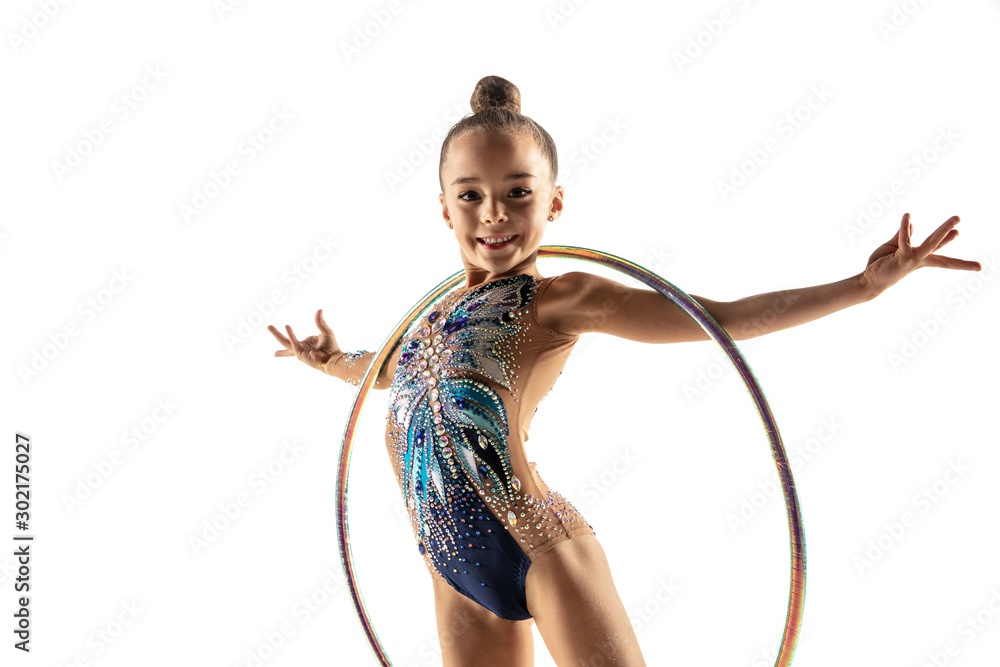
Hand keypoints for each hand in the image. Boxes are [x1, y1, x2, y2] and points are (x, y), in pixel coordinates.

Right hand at [267, 309, 340, 373]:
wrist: (333, 358)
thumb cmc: (332, 347)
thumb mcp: (326, 331)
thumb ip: (320, 322)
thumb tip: (319, 310)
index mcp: (306, 344)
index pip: (293, 341)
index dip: (287, 336)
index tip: (283, 330)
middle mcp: (301, 348)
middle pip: (285, 341)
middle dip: (276, 334)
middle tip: (268, 326)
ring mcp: (300, 352)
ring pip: (285, 343)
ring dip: (277, 334)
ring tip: (269, 326)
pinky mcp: (300, 354)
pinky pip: (293, 343)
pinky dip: (290, 335)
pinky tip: (286, 326)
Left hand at [862, 213, 981, 296]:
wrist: (869, 281)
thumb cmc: (880, 265)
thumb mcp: (893, 247)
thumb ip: (902, 235)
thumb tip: (911, 224)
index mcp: (918, 256)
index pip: (936, 248)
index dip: (947, 241)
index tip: (959, 233)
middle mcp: (918, 259)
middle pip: (938, 246)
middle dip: (950, 235)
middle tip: (960, 218)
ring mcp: (913, 259)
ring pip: (932, 243)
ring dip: (944, 230)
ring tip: (957, 217)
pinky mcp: (903, 258)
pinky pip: (905, 240)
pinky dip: (905, 227)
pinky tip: (907, 215)